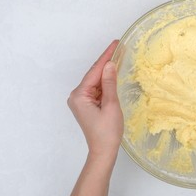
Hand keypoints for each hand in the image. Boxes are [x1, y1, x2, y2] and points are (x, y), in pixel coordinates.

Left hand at [68, 40, 123, 158]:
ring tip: (118, 56)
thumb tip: (109, 64)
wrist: (103, 151)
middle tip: (119, 47)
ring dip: (106, 71)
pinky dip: (105, 82)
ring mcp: (81, 101)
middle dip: (106, 61)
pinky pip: (97, 89)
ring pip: (96, 81)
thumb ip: (109, 83)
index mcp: (79, 95)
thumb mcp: (111, 105)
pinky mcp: (86, 105)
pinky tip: (113, 74)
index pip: (95, 71)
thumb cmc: (108, 132)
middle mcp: (76, 96)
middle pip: (94, 74)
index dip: (106, 56)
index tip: (115, 43)